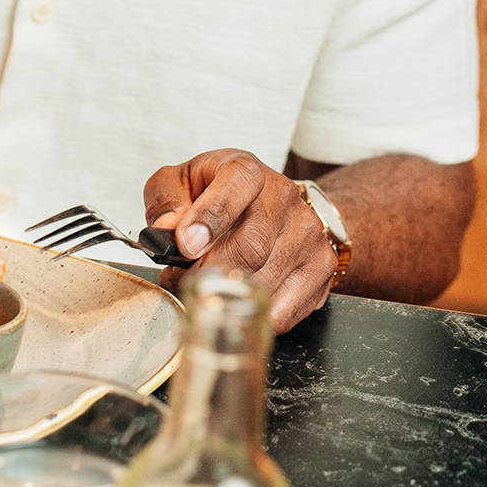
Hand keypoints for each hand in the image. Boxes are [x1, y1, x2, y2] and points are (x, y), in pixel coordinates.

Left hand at [143, 149, 335, 332]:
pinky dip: (251, 316)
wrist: (271, 203)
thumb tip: (166, 229)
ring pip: (265, 282)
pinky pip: (284, 310)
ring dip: (226, 296)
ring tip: (205, 287)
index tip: (187, 246)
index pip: (235, 187)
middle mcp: (283, 198)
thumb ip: (165, 200)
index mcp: (245, 170)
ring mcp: (307, 234)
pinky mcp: (321, 268)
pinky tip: (234, 301)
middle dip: (208, 273)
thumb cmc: (218, 194)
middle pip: (250, 247)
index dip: (209, 219)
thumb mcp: (179, 182)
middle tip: (182, 279)